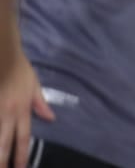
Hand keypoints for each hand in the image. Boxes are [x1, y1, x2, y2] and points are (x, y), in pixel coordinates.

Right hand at [0, 50, 53, 167]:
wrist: (3, 56)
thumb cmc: (19, 70)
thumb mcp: (34, 85)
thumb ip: (40, 104)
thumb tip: (51, 118)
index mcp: (21, 109)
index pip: (23, 137)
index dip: (22, 155)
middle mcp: (6, 114)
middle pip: (4, 142)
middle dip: (4, 160)